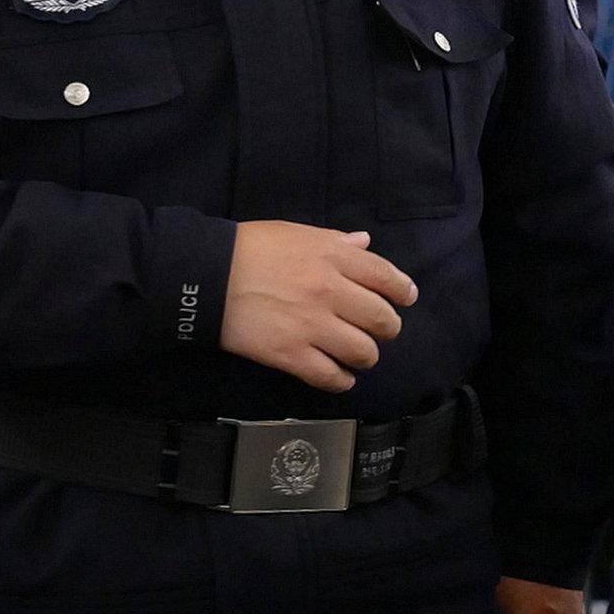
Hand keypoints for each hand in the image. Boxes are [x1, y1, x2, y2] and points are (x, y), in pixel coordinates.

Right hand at [221, 222, 417, 391]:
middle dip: (387, 327)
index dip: (402, 291)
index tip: (406, 298)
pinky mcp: (292, 355)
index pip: (386, 276)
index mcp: (334, 256)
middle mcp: (331, 291)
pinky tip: (341, 377)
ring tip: (358, 355)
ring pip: (363, 352)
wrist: (207, 277)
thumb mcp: (296, 232)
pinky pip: (331, 376)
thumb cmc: (249, 247)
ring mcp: (313, 326)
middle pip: (381, 319)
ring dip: (366, 356)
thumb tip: (364, 243)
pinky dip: (342, 380)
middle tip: (381, 330)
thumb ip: (335, 240)